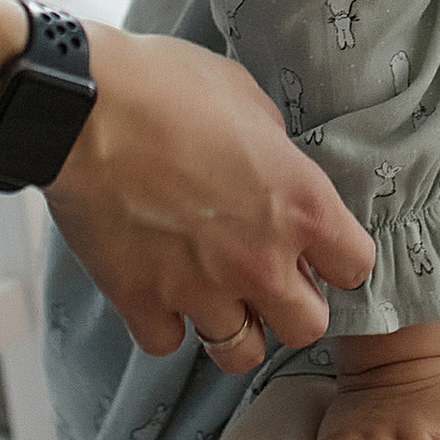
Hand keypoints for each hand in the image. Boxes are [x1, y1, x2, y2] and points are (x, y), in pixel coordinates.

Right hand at [47, 28, 372, 360]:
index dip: (338, 259)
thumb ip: (274, 148)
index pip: (356, 267)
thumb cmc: (166, 86)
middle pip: (307, 327)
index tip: (319, 250)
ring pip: (240, 353)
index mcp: (300, 204)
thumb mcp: (248, 99)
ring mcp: (199, 289)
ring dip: (234, 327)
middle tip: (267, 277)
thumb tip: (275, 166)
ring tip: (216, 295)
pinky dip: (164, 323)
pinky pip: (168, 344)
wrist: (83, 107)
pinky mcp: (141, 302)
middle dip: (292, 305)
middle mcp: (259, 259)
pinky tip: (159, 289)